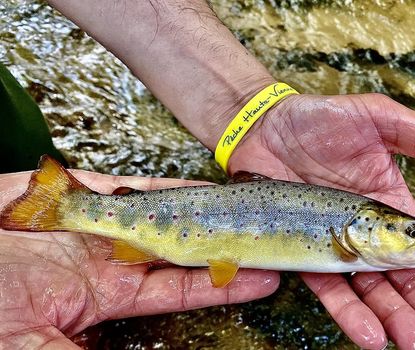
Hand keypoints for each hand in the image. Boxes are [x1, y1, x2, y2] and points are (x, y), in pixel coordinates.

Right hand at [0, 171, 278, 348]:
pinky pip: (125, 188)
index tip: (259, 280)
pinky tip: (193, 186)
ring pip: (158, 214)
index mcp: (100, 295)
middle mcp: (105, 259)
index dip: (215, 285)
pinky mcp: (75, 194)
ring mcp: (93, 225)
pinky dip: (157, 187)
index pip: (173, 290)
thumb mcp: (31, 345)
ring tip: (239, 207)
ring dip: (196, 211)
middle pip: (174, 248)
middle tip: (260, 235)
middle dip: (215, 242)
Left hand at [230, 93, 414, 348]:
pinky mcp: (306, 253)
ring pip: (377, 295)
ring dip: (403, 324)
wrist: (263, 127)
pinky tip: (372, 336)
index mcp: (394, 209)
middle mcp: (371, 235)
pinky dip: (351, 313)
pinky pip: (331, 288)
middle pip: (414, 286)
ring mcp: (339, 247)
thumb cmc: (320, 119)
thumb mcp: (379, 120)